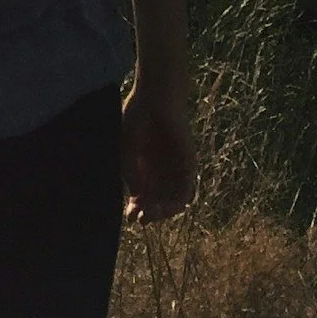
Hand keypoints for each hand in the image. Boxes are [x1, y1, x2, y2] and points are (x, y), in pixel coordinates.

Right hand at [121, 79, 195, 223]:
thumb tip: (136, 199)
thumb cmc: (137, 118)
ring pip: (175, 200)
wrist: (155, 98)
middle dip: (150, 213)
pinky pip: (188, 189)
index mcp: (145, 168)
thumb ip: (132, 175)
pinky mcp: (189, 164)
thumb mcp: (127, 151)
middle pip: (159, 202)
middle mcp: (162, 172)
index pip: (143, 198)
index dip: (136, 209)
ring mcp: (176, 169)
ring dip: (165, 212)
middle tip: (141, 218)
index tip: (129, 216)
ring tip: (152, 214)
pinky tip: (167, 206)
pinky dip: (179, 201)